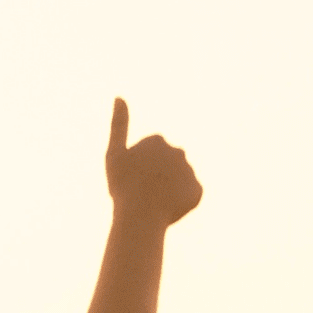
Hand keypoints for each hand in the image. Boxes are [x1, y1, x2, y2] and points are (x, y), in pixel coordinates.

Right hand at [105, 99, 201, 228]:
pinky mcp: (198, 190)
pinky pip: (188, 194)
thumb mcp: (114, 154)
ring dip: (168, 188)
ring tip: (153, 202)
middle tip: (142, 191)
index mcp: (158, 140)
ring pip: (177, 179)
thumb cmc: (123, 186)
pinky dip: (178, 201)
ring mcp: (189, 171)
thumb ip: (118, 124)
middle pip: (167, 163)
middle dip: (158, 174)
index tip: (131, 176)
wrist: (140, 216)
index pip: (151, 152)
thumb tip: (119, 96)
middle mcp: (178, 151)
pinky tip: (166, 208)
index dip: (139, 165)